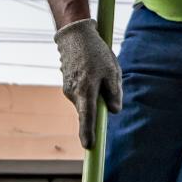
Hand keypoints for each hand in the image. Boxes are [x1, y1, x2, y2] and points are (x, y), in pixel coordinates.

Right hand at [54, 19, 120, 148]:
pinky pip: (81, 93)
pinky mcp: (67, 84)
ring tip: (99, 69)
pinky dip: (88, 87)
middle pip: (88, 110)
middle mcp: (73, 93)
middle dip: (99, 105)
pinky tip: (90, 69)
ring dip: (95, 92)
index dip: (88, 134)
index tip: (89, 147)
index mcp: (85, 91)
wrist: (74, 35)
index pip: (87, 118)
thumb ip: (114, 93)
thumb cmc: (95, 52)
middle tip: (106, 79)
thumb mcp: (112, 71)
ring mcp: (68, 89)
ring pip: (86, 100)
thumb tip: (114, 111)